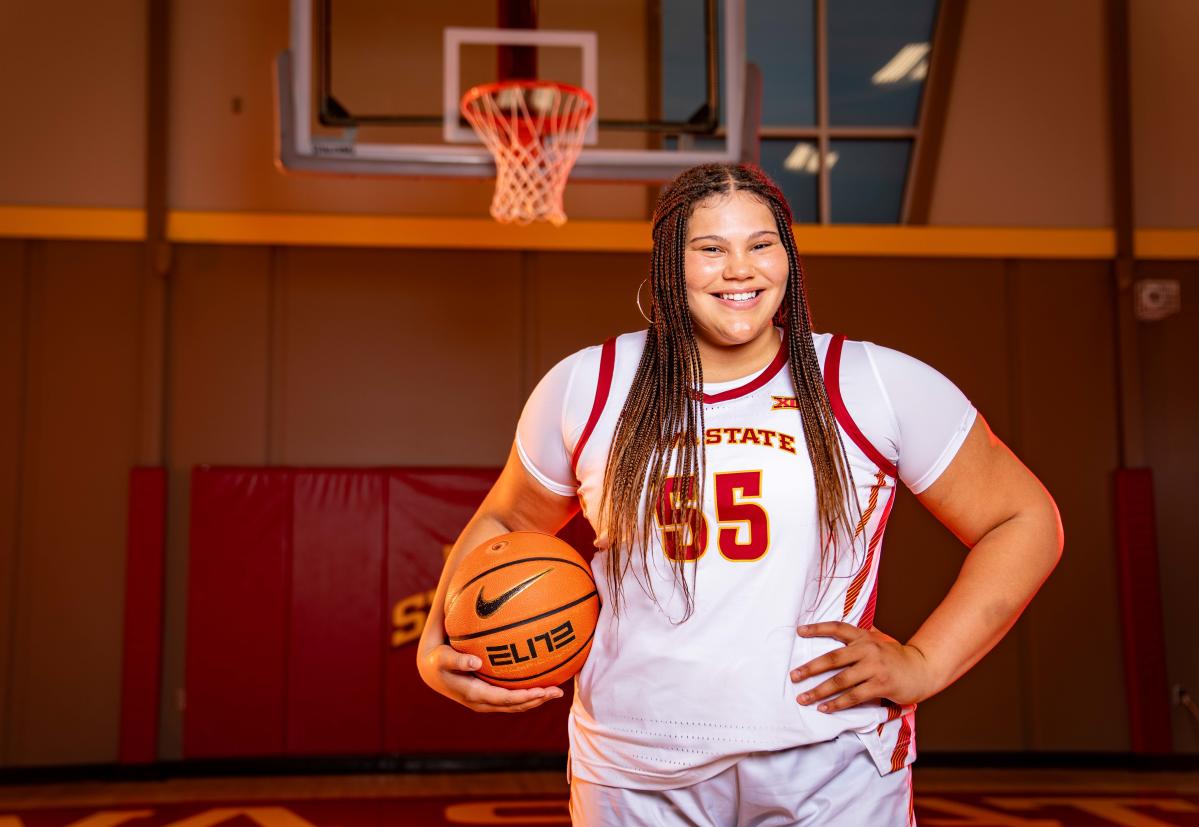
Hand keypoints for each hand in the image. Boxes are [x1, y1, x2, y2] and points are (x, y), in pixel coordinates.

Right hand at [417, 643, 563, 712]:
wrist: (430, 670)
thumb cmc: (437, 659)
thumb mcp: (442, 658)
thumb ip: (457, 660)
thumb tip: (477, 662)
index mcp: (474, 695)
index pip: (505, 700)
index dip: (525, 697)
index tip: (543, 691)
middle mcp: (482, 702)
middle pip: (515, 706)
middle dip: (537, 700)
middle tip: (558, 692)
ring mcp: (485, 701)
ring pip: (515, 705)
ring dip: (535, 699)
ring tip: (555, 691)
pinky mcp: (487, 696)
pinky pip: (511, 698)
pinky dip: (527, 693)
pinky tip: (540, 682)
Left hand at [790, 622, 933, 712]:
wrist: (923, 670)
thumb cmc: (897, 657)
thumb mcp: (880, 640)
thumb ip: (862, 637)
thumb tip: (840, 633)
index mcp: (865, 637)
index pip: (838, 628)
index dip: (818, 628)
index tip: (799, 631)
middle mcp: (868, 649)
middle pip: (833, 658)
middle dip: (810, 668)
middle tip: (794, 676)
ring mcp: (874, 668)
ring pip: (840, 680)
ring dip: (819, 691)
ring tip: (803, 698)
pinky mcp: (881, 685)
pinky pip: (854, 696)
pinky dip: (837, 704)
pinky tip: (825, 708)